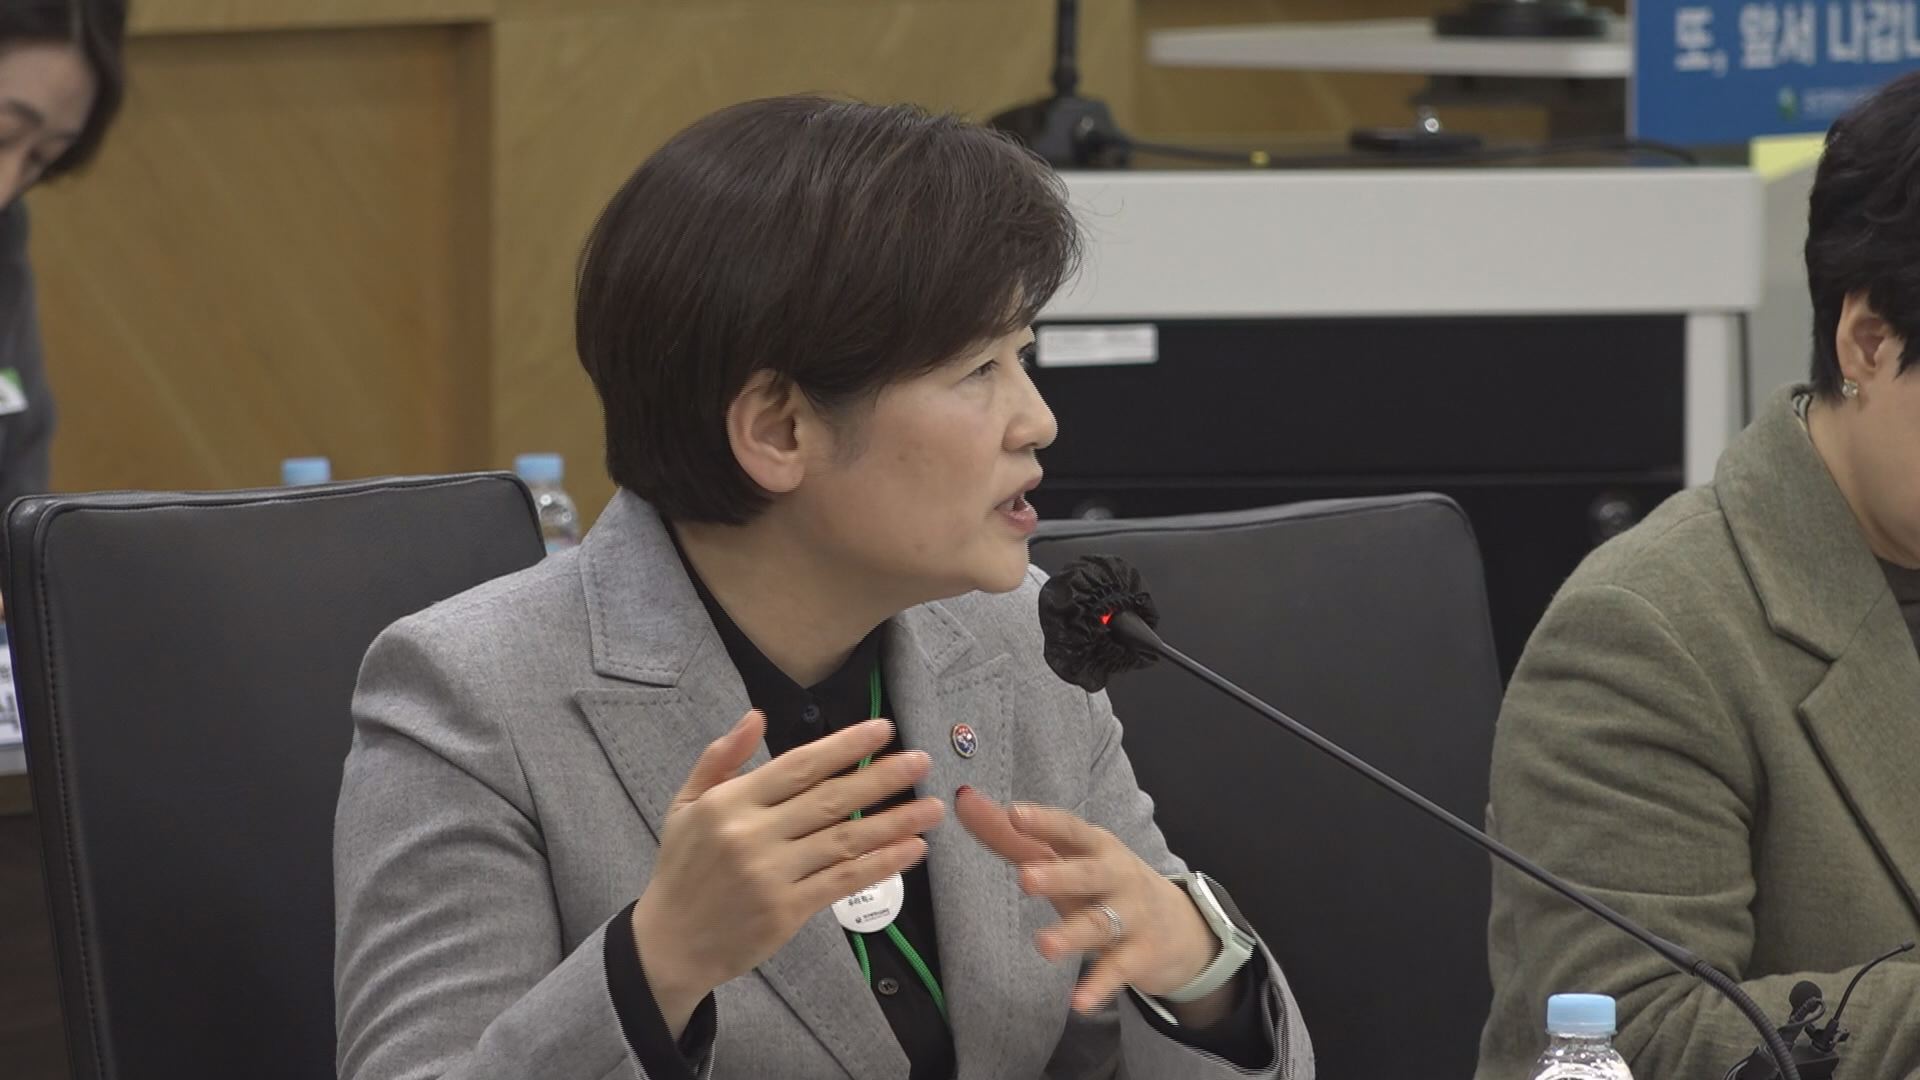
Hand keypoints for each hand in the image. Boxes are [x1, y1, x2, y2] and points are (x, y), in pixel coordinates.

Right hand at [632, 711, 945, 1035]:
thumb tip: (756, 716)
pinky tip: (911, 850)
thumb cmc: (682, 869)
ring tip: (931, 807)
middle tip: (922, 761)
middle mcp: (753, 835)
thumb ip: (721, 758)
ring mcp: (771, 875)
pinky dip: (881, 865)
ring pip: (845, 841)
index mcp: (731, 803)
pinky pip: (843, 881)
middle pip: (831, 800)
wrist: (669, 944)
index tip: (883, 730)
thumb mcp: (686, 805)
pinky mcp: (786, 911)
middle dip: (882, 778)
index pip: (800, 765)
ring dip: (895, 822)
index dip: (845, 746)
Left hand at [955, 788, 1219, 1015]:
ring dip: (1073, 934)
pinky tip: (1078, 1002)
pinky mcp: (1141, 954)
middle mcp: (1116, 875)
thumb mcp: (1066, 859)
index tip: (1014, 813)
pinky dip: (1099, 985)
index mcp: (1095, 846)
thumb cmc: (1105, 884)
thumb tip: (962, 800)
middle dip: (1059, 875)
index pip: (1068, 830)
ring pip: (1100, 923)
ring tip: (1045, 946)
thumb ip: (1012, 835)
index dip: (1043, 821)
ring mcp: (1132, 914)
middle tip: (1025, 879)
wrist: (1180, 927)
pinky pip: (1118, 969)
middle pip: (1088, 873)